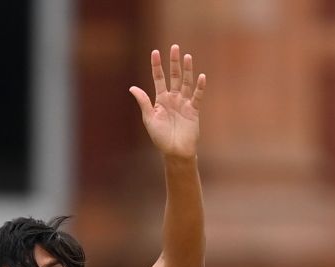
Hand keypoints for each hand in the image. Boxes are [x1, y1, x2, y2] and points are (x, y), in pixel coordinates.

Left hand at [128, 44, 204, 160]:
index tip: (155, 52)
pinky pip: (197, 96)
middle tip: (175, 47)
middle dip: (174, 62)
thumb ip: (143, 102)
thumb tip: (132, 87)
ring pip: (186, 82)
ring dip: (187, 70)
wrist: (174, 151)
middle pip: (173, 76)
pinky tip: (201, 77)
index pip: (158, 78)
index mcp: (160, 100)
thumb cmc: (160, 137)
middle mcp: (173, 98)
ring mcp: (184, 103)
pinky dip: (200, 87)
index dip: (157, 65)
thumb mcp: (149, 118)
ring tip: (187, 57)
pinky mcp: (194, 110)